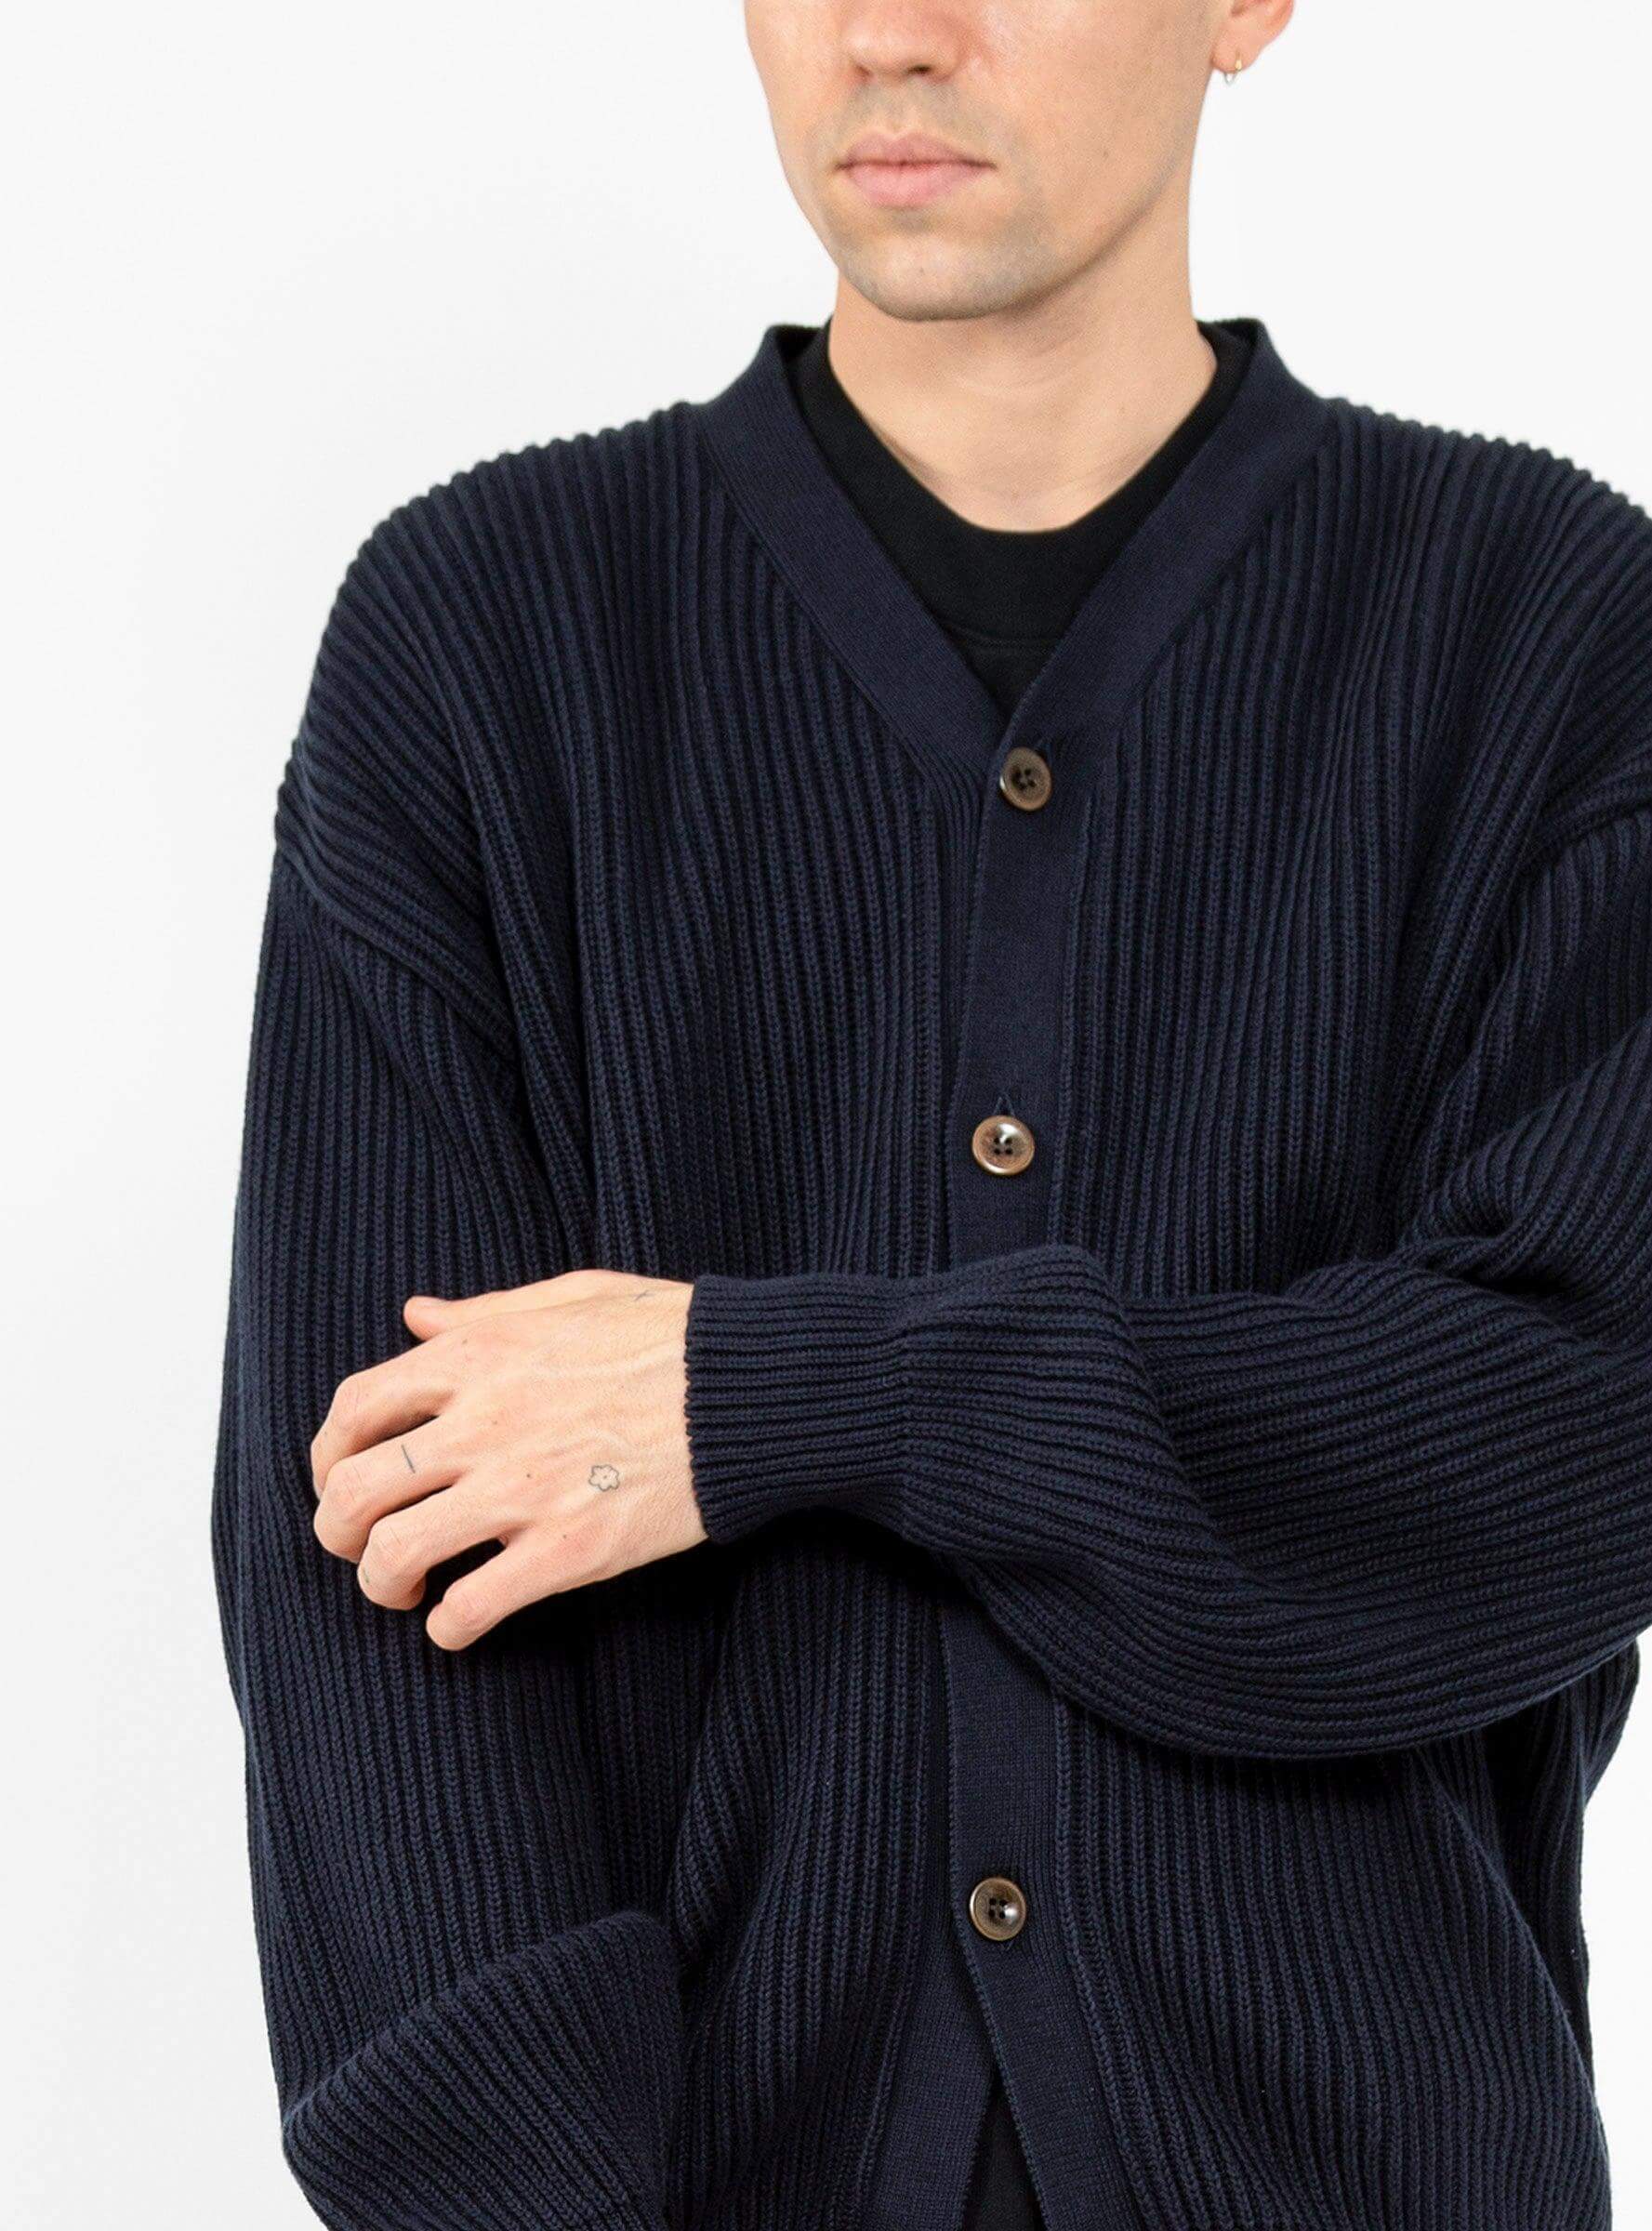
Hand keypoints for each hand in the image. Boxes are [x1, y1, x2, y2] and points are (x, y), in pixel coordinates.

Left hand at [309, 1268, 703, 1648]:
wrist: (748, 1389)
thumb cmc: (670, 1335)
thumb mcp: (571, 1297)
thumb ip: (483, 1311)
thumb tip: (414, 1315)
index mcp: (478, 1356)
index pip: (356, 1408)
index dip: (328, 1455)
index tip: (341, 1479)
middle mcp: (483, 1421)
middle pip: (355, 1490)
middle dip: (338, 1532)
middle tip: (362, 1549)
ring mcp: (523, 1488)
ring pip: (395, 1553)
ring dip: (383, 1585)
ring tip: (408, 1592)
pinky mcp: (569, 1549)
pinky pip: (472, 1606)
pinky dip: (449, 1627)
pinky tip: (461, 1623)